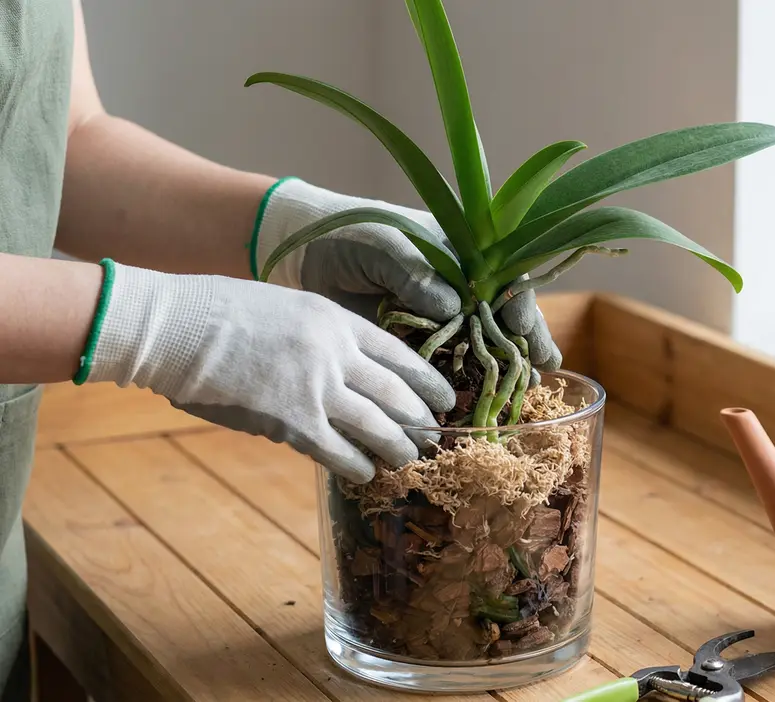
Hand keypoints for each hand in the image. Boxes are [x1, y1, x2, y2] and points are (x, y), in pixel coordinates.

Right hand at [82, 262, 455, 482]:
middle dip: (420, 418)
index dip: (427, 380)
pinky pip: (338, 451)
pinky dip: (357, 465)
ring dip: (398, 447)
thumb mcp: (289, 308)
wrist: (178, 330)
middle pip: (396, 393)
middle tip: (434, 434)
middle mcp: (336, 353)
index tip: (446, 396)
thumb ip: (323, 337)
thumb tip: (346, 371)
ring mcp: (317, 389)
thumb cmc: (221, 314)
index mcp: (336, 319)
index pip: (399, 354)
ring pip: (377, 426)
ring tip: (409, 458)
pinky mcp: (292, 424)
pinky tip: (366, 473)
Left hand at [253, 178, 560, 369]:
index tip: (526, 333)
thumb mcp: (388, 245)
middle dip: (524, 347)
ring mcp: (437, 319)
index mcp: (462, 258)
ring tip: (518, 397)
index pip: (505, 282)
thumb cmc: (353, 234)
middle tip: (542, 374)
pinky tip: (472, 403)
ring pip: (476, 348)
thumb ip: (419, 273)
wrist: (304, 252)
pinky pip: (440, 367)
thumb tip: (454, 307)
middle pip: (501, 321)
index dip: (521, 308)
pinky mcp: (412, 344)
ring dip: (496, 373)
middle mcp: (458, 290)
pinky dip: (456, 385)